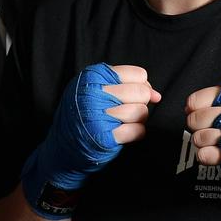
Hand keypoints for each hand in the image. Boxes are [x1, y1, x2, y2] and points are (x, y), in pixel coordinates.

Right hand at [21, 63, 160, 219]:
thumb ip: (125, 85)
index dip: (141, 86)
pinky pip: (138, 131)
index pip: (138, 75)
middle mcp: (94, 93)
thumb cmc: (82, 114)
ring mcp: (98, 115)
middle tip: (128, 109)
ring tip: (124, 121)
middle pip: (141, 92)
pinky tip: (124, 132)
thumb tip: (157, 95)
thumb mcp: (94, 89)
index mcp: (92, 76)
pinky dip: (136, 133)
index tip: (133, 95)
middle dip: (141, 102)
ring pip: (141, 111)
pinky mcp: (105, 136)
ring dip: (138, 119)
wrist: (63, 146)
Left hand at [185, 80, 220, 220]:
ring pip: (197, 138)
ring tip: (216, 142)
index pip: (197, 100)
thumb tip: (189, 105)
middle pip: (195, 119)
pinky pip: (203, 155)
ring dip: (202, 142)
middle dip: (197, 125)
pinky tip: (214, 153)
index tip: (197, 112)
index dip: (194, 108)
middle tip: (208, 129)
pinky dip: (205, 155)